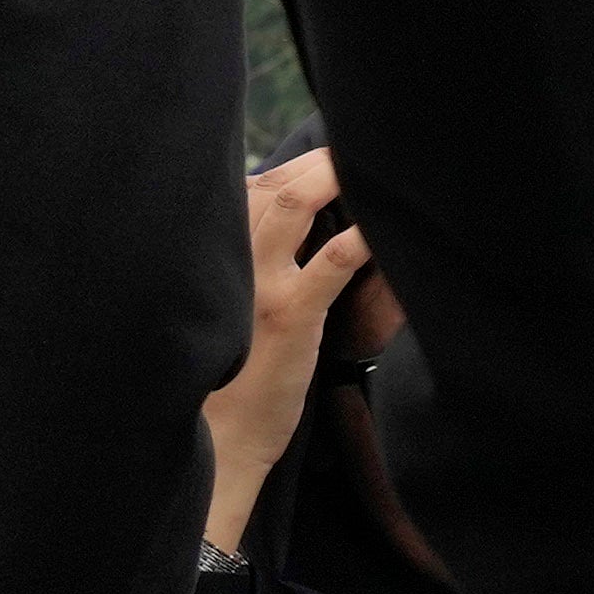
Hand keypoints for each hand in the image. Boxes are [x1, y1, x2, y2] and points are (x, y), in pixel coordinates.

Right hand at [202, 149, 366, 552]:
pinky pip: (334, 259)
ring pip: (294, 203)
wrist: (215, 444)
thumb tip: (281, 235)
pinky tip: (386, 227)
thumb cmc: (221, 380)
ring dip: (335, 176)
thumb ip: (238, 270)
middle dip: (315, 160)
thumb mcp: (220, 315)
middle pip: (268, 183)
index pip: (240, 188)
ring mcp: (257, 285)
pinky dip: (364, 235)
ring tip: (370, 165)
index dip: (285, 167)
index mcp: (207, 259)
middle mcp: (225, 261)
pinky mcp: (290, 317)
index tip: (322, 154)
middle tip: (355, 149)